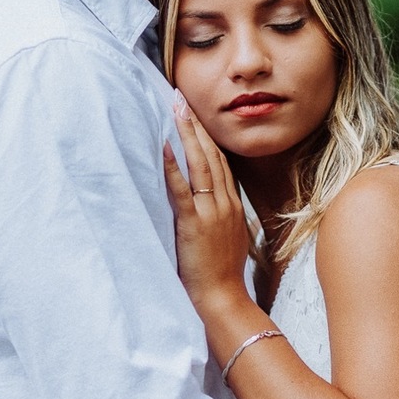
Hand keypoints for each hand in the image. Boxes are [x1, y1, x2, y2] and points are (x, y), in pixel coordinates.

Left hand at [162, 93, 251, 318]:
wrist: (223, 299)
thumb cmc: (221, 276)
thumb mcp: (229, 242)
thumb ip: (222, 221)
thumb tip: (214, 209)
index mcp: (232, 207)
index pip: (221, 163)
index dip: (208, 137)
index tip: (196, 117)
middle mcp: (225, 204)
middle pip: (212, 155)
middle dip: (196, 125)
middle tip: (182, 99)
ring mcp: (212, 212)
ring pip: (201, 164)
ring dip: (187, 134)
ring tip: (175, 110)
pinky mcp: (195, 224)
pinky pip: (182, 189)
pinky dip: (173, 166)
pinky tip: (165, 146)